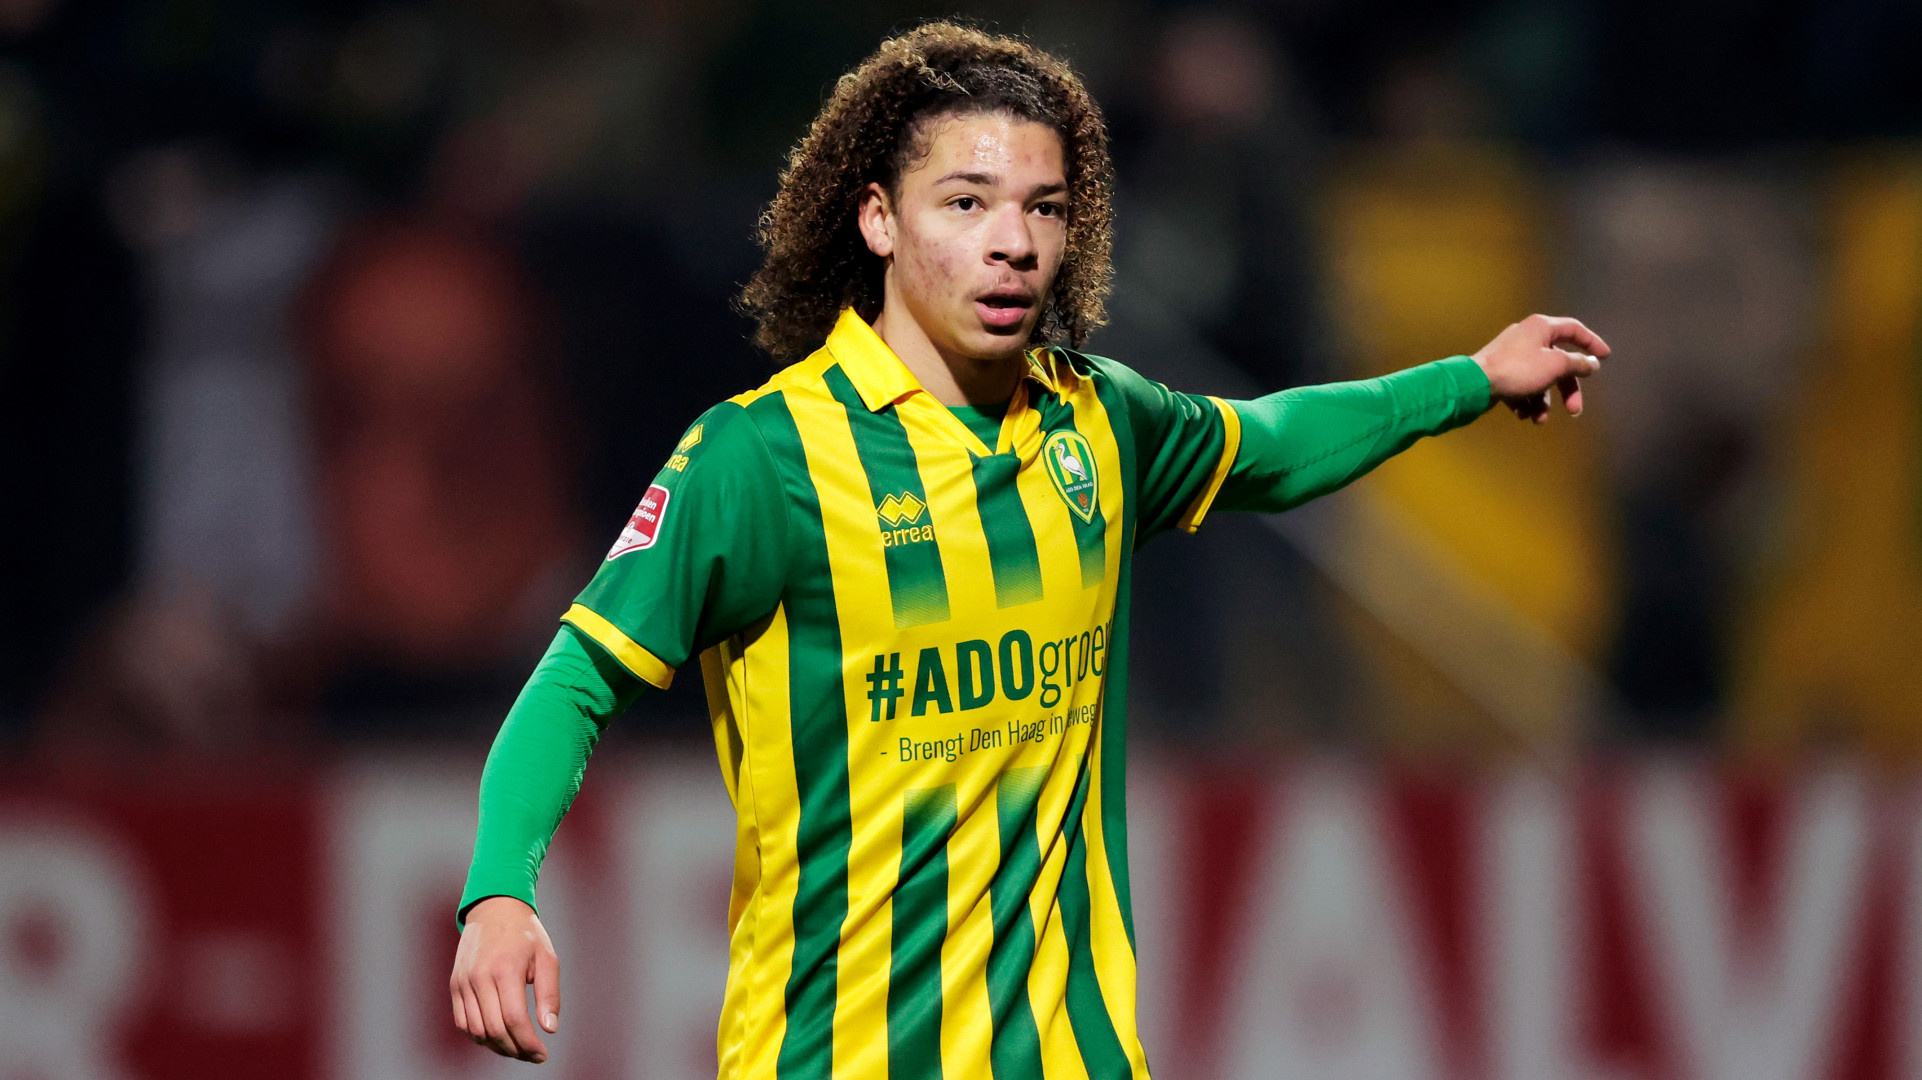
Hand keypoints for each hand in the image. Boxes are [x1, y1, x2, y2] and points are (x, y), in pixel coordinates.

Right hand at [449, 896, 560, 1063]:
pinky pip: (463, 1022)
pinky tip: (498, 1037)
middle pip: (494, 1030)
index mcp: (505, 968)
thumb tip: (549, 1029)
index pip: (514, 1019)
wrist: (494, 909)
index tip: (542, 1054)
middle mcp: (479, 977)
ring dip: (497, 1047)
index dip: (528, 1043)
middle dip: (515, 1050)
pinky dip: (479, 1036)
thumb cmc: (525, 935)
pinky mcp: (455, 985)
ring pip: (476, 1031)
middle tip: (533, 1055)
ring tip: (517, 1047)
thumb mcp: (547, 958)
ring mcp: (463, 982)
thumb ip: (549, 994)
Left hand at [1471, 314, 1608, 423]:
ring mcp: (1512, 356)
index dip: (1592, 342)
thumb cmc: (1518, 370)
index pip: (1574, 330)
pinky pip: (1521, 387)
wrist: (1474, 384)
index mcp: (1541, 327)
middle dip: (1567, 390)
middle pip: (1558, 363)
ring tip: (1538, 419)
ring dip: (1543, 402)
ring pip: (1539, 380)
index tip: (1605, 357)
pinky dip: (1525, 402)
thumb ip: (1577, 363)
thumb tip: (1592, 363)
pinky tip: (1521, 414)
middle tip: (1574, 411)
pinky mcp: (1500, 373)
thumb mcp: (1555, 365)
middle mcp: (1526, 338)